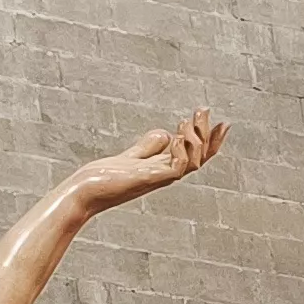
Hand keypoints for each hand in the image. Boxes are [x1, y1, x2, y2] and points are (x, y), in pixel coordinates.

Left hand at [69, 108, 224, 211]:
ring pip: (194, 163)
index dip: (210, 140)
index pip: (194, 154)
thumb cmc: (103, 178)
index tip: (221, 122)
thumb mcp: (130, 156)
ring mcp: (158, 178)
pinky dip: (181, 151)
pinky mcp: (149, 179)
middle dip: (208, 135)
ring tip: (187, 120)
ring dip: (196, 139)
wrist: (82, 192)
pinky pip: (177, 168)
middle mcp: (165, 175)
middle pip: (200, 158)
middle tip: (205, 110)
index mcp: (162, 168)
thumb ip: (147, 147)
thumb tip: (165, 134)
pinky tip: (174, 135)